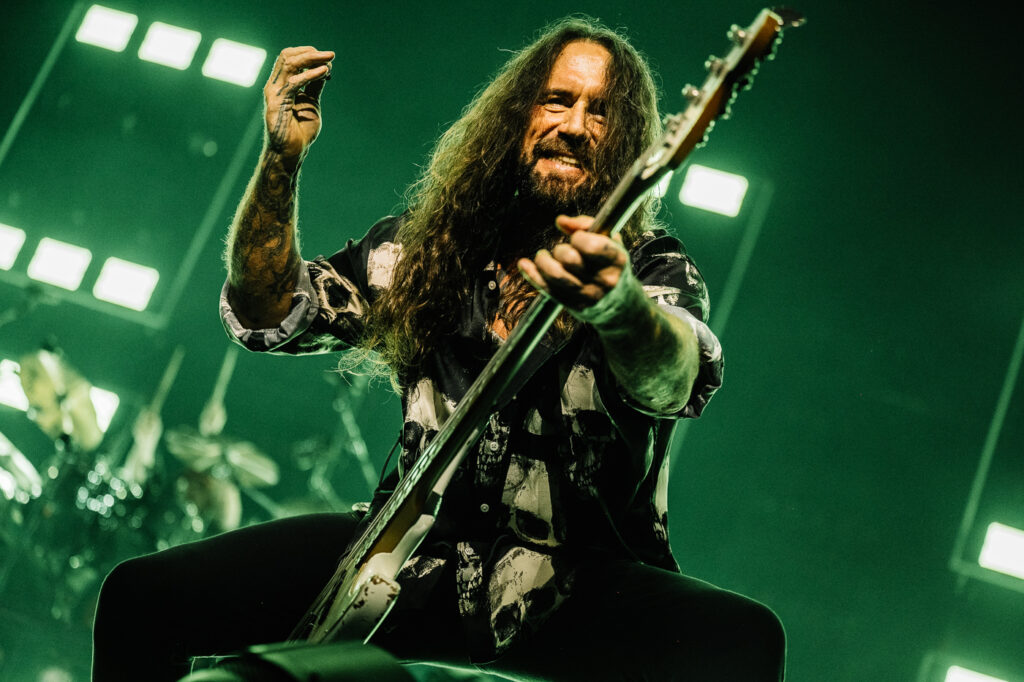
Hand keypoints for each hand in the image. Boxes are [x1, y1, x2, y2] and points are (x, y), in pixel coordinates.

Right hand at [263, 46, 334, 164]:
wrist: (291, 152)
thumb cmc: (300, 131)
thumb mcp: (312, 103)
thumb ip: (315, 86)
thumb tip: (324, 68)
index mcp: (282, 84)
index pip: (290, 58)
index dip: (308, 53)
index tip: (327, 57)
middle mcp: (275, 85)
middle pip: (287, 56)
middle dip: (310, 52)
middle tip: (330, 55)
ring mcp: (274, 93)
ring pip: (289, 64)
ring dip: (311, 59)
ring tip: (329, 61)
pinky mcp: (276, 103)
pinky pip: (294, 83)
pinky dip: (310, 75)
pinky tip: (324, 73)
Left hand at [517, 215, 630, 313]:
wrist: (620, 304)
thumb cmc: (610, 264)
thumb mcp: (609, 241)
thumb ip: (586, 225)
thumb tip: (560, 221)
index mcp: (617, 260)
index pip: (591, 245)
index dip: (578, 237)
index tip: (577, 238)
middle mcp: (605, 280)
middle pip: (570, 259)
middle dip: (560, 250)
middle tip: (561, 251)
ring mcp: (589, 296)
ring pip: (556, 276)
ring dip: (542, 262)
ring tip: (542, 256)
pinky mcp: (574, 306)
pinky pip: (548, 290)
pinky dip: (532, 274)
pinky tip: (523, 264)